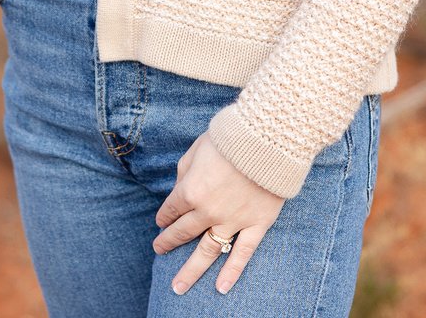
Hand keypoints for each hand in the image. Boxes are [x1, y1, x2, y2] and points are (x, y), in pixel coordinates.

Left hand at [153, 132, 285, 296]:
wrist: (267, 138)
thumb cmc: (230, 138)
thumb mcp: (198, 147)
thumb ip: (185, 170)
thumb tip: (180, 188)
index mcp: (190, 190)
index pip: (171, 209)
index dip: (164, 216)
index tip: (160, 221)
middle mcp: (207, 211)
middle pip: (183, 232)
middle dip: (168, 242)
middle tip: (159, 250)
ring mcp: (232, 221)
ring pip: (207, 252)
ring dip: (190, 270)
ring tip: (178, 287)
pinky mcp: (256, 224)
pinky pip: (242, 253)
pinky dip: (232, 272)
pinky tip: (221, 288)